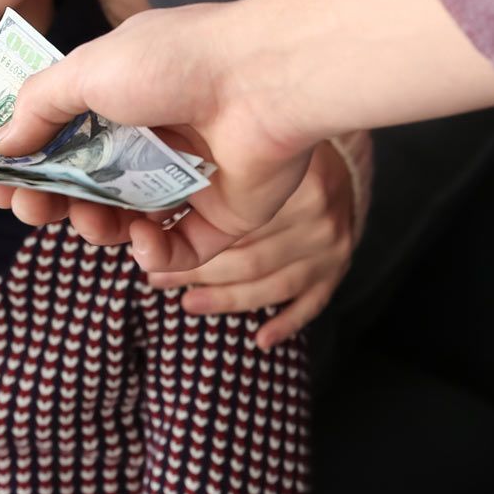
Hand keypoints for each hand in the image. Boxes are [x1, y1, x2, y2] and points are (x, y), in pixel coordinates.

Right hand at [0, 2, 316, 270]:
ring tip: (93, 223)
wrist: (263, 82)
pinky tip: (144, 242)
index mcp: (120, 97)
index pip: (63, 140)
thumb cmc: (175, 64)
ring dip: (98, 229)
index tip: (1, 186)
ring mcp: (186, 178)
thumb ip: (39, 106)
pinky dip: (155, 254)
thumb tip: (1, 143)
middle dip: (53, 203)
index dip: (29, 166)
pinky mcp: (221, 214)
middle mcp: (152, 137)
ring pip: (127, 221)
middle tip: (31, 210)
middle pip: (88, 186)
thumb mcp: (87, 70)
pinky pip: (179, 249)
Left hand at [150, 139, 355, 347]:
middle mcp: (314, 220)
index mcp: (291, 185)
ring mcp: (328, 248)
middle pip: (247, 259)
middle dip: (197, 274)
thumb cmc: (280, 155)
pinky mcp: (338, 268)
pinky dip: (286, 324)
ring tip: (188, 304)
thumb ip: (216, 175)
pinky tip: (261, 340)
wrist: (342, 161)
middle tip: (157, 280)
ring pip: (270, 285)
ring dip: (226, 300)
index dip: (187, 242)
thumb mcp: (255, 153)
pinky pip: (311, 303)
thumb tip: (154, 208)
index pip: (232, 225)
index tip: (151, 248)